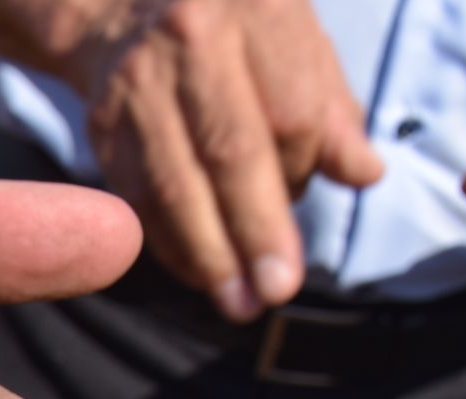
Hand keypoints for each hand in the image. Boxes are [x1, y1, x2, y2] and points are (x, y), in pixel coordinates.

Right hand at [72, 0, 382, 319]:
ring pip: (175, 185)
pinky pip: (138, 199)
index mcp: (253, 11)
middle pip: (230, 152)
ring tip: (238, 302)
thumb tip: (362, 175)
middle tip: (277, 291)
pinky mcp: (102, 129)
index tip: (312, 202)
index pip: (291, 110)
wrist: (121, 9)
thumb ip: (330, 106)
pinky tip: (199, 274)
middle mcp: (190, 41)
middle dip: (257, 230)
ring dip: (209, 254)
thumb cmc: (229, 30)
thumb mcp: (291, 41)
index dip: (306, 169)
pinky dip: (170, 243)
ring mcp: (137, 87)